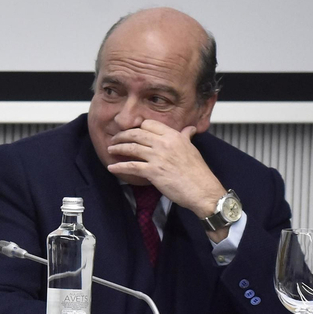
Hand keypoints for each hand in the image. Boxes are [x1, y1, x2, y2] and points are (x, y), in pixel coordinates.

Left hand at [106, 121, 225, 220]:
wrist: (202, 190)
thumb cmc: (198, 172)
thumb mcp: (192, 149)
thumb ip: (186, 137)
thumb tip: (189, 129)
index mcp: (174, 136)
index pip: (149, 124)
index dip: (137, 127)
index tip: (130, 131)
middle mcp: (165, 143)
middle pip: (137, 134)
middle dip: (122, 135)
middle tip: (114, 139)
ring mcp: (158, 157)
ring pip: (131, 148)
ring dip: (117, 148)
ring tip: (110, 149)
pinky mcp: (153, 172)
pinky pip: (131, 166)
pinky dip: (119, 166)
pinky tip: (111, 167)